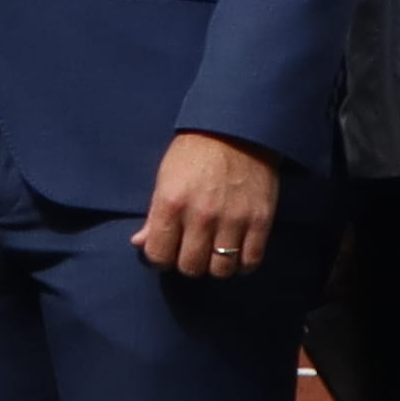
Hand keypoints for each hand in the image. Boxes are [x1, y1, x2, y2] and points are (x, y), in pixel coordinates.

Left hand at [136, 128, 287, 283]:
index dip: (159, 258)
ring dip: (216, 266)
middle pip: (190, 267)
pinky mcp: (260, 221)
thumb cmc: (194, 153)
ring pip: (221, 270)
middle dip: (187, 263)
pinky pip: (251, 261)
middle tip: (191, 251)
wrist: (236, 130)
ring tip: (215, 253)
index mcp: (171, 203)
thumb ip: (153, 215)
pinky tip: (237, 253)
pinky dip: (243, 264)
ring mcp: (233, 220)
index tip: (166, 251)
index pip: (158, 255)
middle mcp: (201, 216)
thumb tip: (139, 243)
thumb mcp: (165, 178)